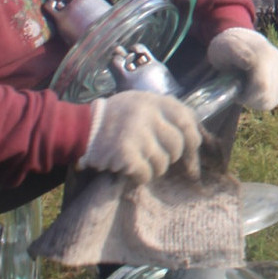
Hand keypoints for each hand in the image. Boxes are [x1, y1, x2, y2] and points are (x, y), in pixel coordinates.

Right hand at [79, 91, 201, 184]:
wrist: (80, 128)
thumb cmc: (116, 117)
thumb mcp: (142, 103)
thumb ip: (166, 113)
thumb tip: (196, 133)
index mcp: (155, 101)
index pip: (187, 120)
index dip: (193, 137)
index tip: (192, 148)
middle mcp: (149, 116)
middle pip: (178, 144)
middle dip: (172, 156)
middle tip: (160, 157)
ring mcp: (138, 135)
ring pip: (163, 162)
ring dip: (155, 167)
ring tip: (140, 160)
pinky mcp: (126, 154)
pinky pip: (146, 174)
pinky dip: (141, 176)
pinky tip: (130, 170)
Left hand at [207, 27, 277, 110]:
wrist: (241, 40)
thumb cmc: (226, 48)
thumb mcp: (224, 47)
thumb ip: (235, 53)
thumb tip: (248, 62)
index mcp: (263, 53)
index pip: (262, 85)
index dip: (247, 97)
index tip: (235, 95)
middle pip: (268, 95)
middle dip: (250, 100)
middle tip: (238, 94)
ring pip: (272, 99)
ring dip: (256, 101)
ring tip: (246, 91)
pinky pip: (275, 98)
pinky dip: (262, 100)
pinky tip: (254, 91)